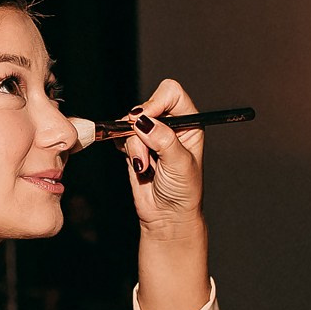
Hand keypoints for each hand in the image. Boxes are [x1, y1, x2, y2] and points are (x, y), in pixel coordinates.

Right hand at [121, 79, 203, 232]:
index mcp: (189, 122)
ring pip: (130, 124)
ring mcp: (151, 134)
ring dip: (134, 146)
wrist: (168, 215)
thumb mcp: (180, 164)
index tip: (146, 119)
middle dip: (141, 129)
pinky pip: (120, 136)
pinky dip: (125, 150)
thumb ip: (164, 140)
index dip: (156, 102)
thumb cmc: (184, 192)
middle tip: (147, 150)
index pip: (171, 93)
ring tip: (146, 165)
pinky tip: (139, 166)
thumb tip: (143, 122)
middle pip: (146, 106)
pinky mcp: (135, 146)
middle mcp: (170, 124)